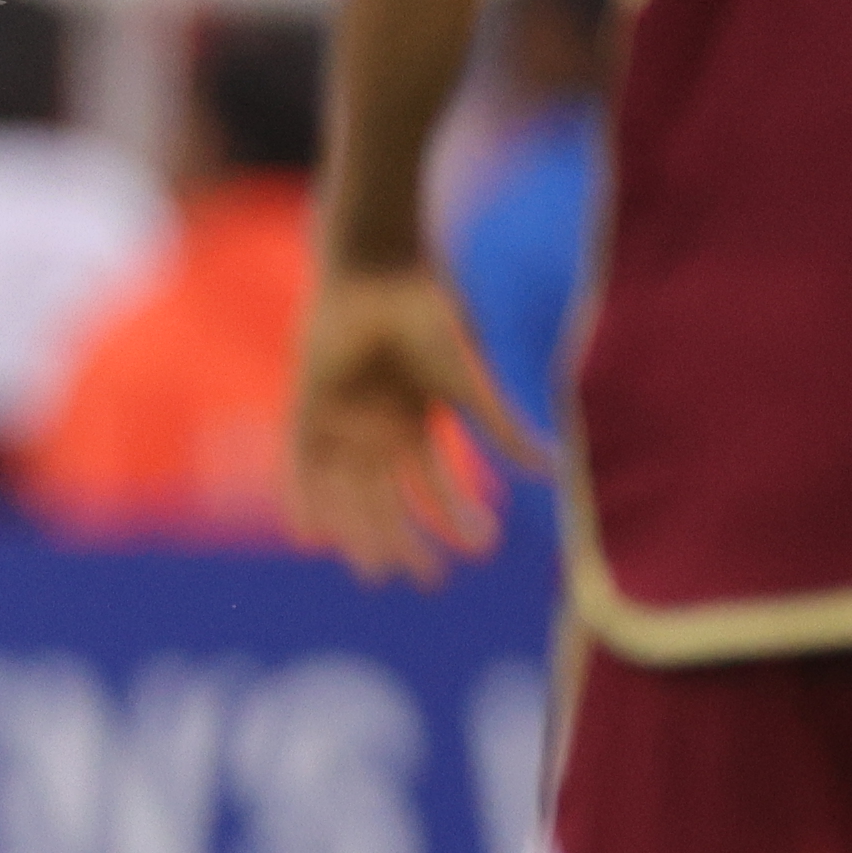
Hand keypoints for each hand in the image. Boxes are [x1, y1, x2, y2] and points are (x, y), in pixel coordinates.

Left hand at [285, 262, 534, 584]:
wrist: (379, 274)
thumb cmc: (429, 320)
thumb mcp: (468, 384)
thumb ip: (502, 427)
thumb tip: (551, 468)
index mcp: (415, 426)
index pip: (437, 486)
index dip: (459, 516)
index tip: (485, 547)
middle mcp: (376, 433)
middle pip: (391, 501)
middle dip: (408, 540)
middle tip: (427, 578)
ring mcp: (341, 423)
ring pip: (350, 493)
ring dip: (362, 532)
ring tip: (377, 572)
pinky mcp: (307, 408)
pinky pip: (300, 464)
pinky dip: (303, 497)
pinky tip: (309, 534)